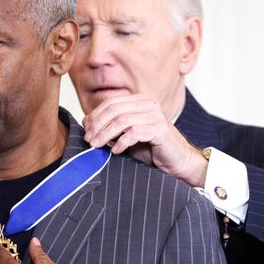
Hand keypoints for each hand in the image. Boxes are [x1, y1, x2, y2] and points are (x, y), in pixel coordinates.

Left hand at [83, 94, 207, 186]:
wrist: (177, 162)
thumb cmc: (151, 150)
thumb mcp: (126, 136)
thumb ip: (110, 127)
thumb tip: (86, 121)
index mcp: (140, 101)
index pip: (112, 102)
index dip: (96, 115)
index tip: (86, 131)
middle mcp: (149, 104)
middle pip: (115, 109)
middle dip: (98, 125)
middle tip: (89, 140)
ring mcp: (156, 116)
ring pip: (122, 120)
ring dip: (106, 134)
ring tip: (97, 146)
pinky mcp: (160, 129)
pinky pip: (135, 132)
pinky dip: (122, 142)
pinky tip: (116, 151)